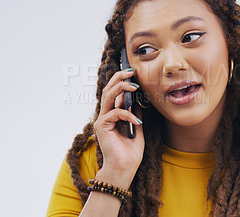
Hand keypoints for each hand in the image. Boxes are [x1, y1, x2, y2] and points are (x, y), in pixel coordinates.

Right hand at [93, 69, 143, 187]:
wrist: (125, 167)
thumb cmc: (130, 150)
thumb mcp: (137, 126)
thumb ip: (135, 113)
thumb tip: (138, 100)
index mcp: (112, 113)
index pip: (114, 92)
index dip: (122, 80)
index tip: (134, 73)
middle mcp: (105, 114)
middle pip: (108, 89)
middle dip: (119, 78)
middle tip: (131, 72)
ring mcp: (102, 120)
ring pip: (108, 96)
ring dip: (121, 89)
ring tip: (134, 87)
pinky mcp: (102, 126)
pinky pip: (115, 113)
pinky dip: (128, 115)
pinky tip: (137, 122)